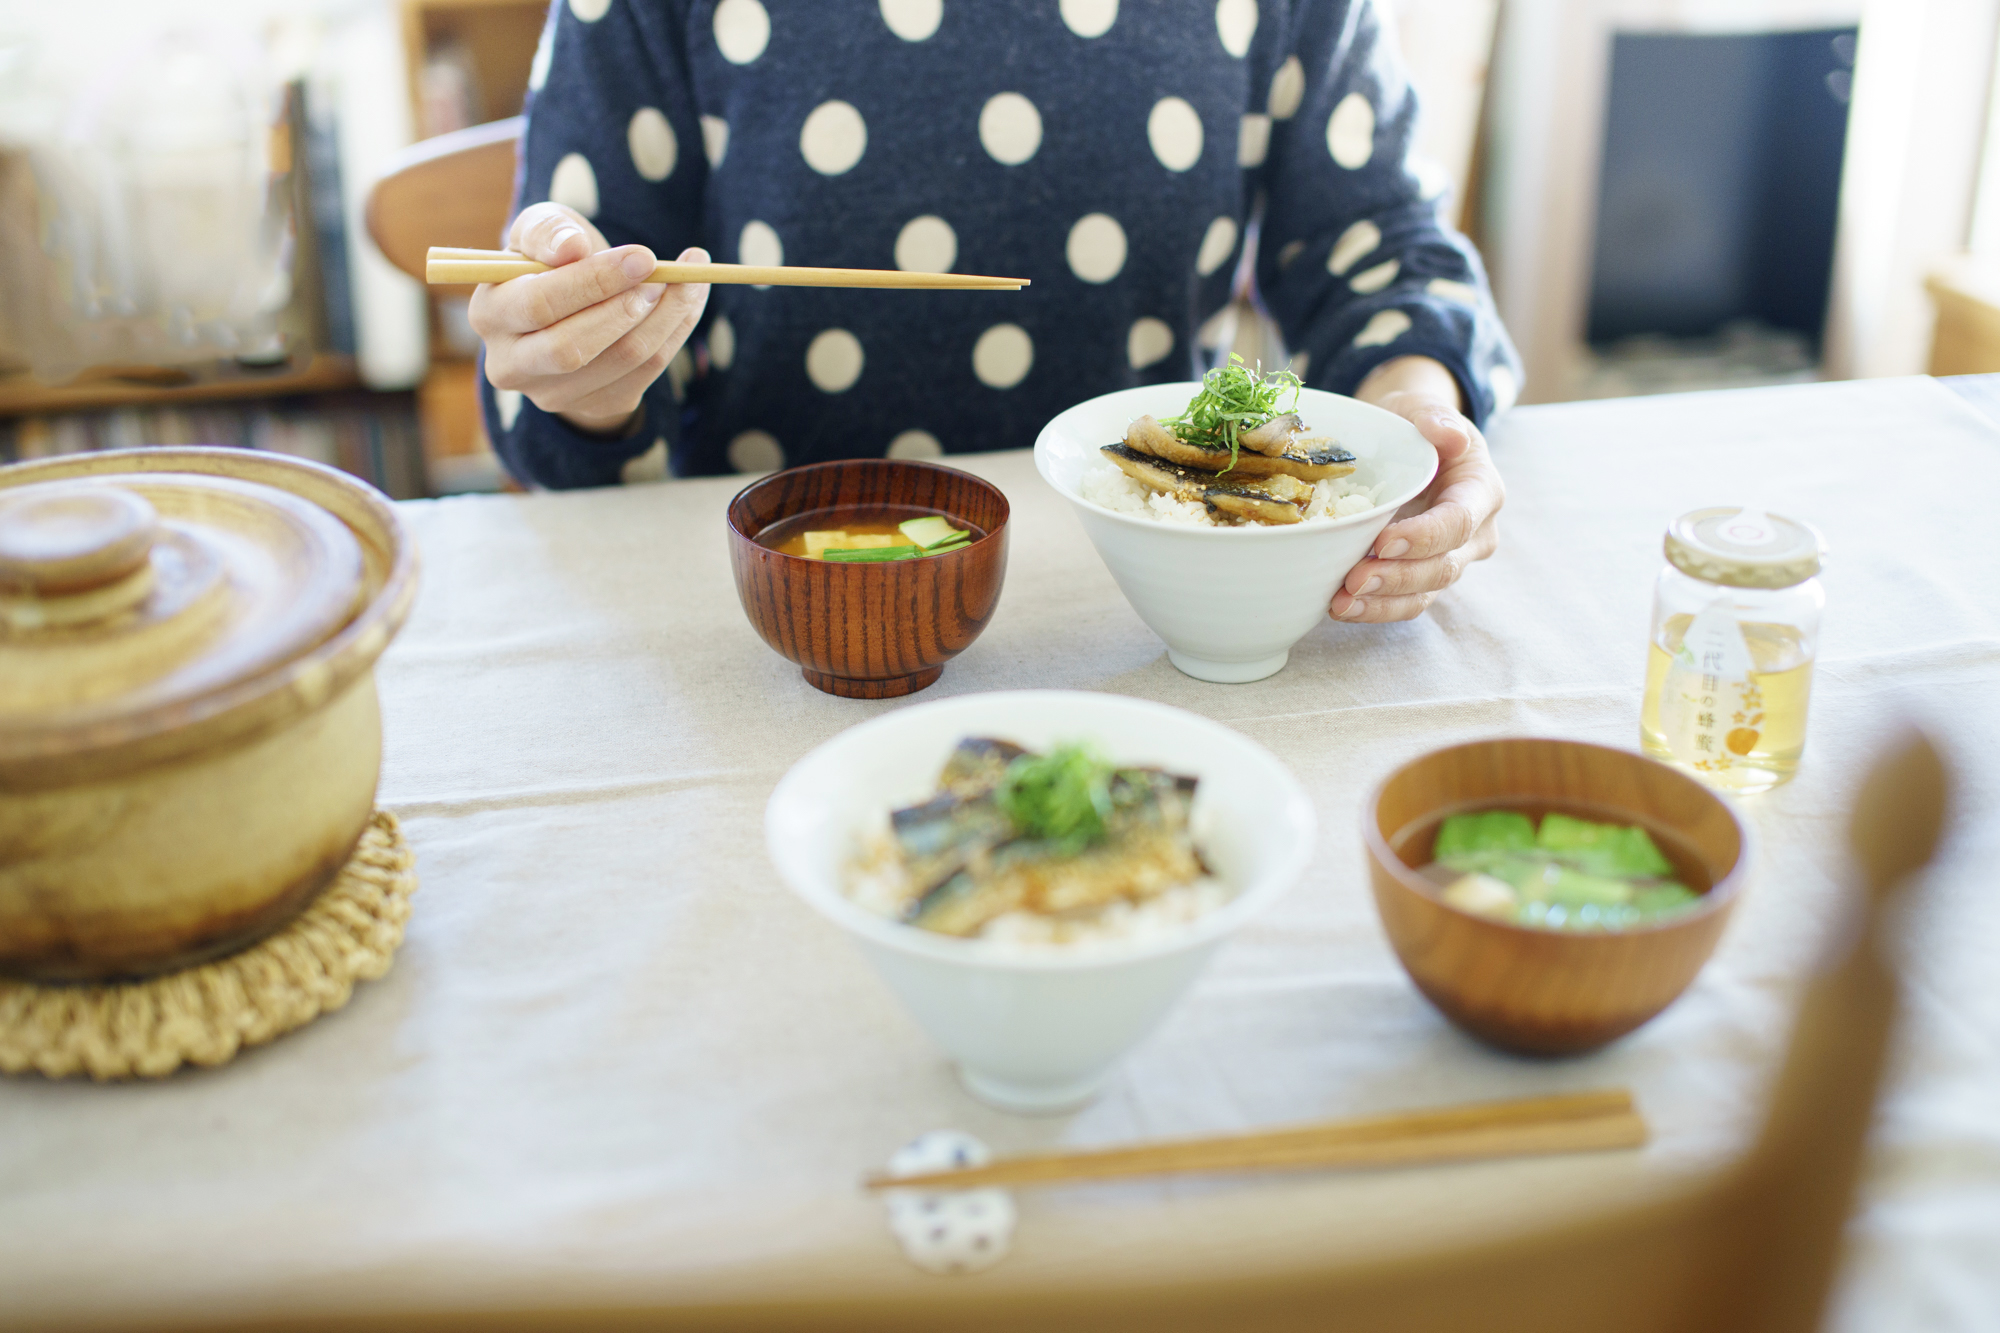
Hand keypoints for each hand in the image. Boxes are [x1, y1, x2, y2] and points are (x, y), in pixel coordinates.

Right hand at [471, 202, 710, 435]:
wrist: (569, 306)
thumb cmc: (551, 258)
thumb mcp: (542, 229)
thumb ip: (549, 230)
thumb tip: (571, 247)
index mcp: (489, 315)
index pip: (538, 304)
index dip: (594, 280)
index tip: (642, 256)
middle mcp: (511, 365)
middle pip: (572, 348)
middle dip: (627, 308)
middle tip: (663, 276)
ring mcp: (552, 395)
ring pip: (620, 361)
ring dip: (665, 318)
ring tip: (686, 283)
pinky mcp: (595, 405)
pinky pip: (646, 373)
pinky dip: (676, 333)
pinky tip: (688, 303)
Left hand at [1335, 356, 1503, 622]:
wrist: (1406, 445)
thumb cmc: (1413, 426)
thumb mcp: (1419, 407)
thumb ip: (1433, 416)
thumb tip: (1450, 434)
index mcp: (1481, 490)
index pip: (1459, 521)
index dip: (1425, 537)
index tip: (1384, 542)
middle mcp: (1475, 533)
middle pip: (1442, 566)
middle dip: (1398, 577)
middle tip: (1354, 579)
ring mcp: (1451, 560)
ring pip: (1423, 593)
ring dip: (1382, 603)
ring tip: (1342, 603)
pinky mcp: (1422, 578)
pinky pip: (1404, 602)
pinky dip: (1373, 608)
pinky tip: (1340, 606)